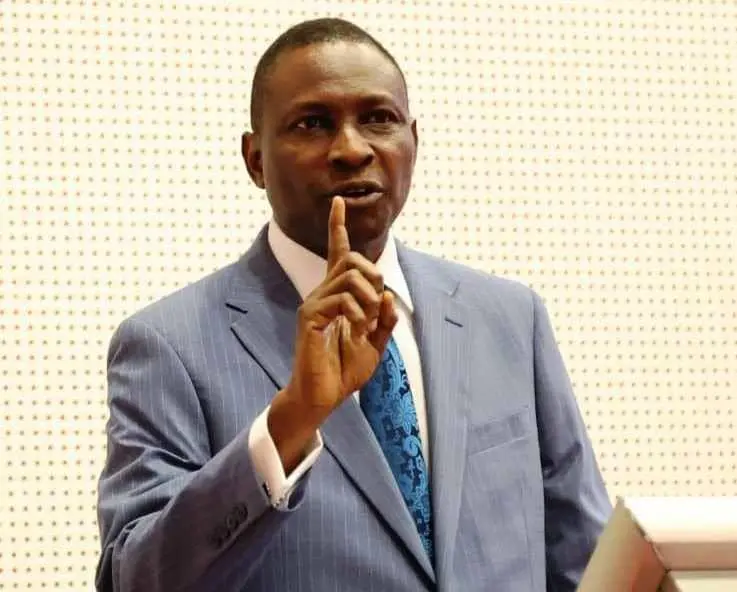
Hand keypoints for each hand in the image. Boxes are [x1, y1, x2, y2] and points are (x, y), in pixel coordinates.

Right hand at [268, 197, 397, 471]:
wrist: (322, 396)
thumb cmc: (344, 371)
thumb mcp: (376, 345)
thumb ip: (385, 321)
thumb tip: (388, 296)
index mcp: (338, 296)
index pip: (338, 254)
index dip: (337, 227)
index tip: (338, 202)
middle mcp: (323, 294)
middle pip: (355, 261)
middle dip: (376, 279)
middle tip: (376, 310)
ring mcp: (314, 303)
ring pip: (352, 277)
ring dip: (370, 301)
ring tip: (365, 325)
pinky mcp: (310, 317)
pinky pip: (342, 299)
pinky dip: (359, 314)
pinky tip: (354, 330)